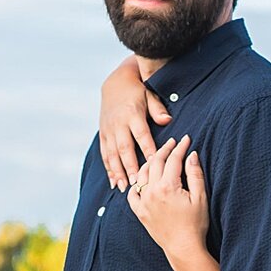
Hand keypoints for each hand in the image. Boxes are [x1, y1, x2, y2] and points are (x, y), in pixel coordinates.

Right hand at [101, 56, 172, 189]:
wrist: (116, 83)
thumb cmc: (138, 91)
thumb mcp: (150, 96)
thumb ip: (158, 109)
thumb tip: (167, 120)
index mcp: (132, 114)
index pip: (141, 134)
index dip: (147, 149)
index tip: (153, 164)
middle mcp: (118, 123)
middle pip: (124, 148)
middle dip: (130, 166)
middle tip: (136, 183)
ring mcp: (109, 130)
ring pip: (112, 154)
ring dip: (117, 172)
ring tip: (123, 187)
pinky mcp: (103, 134)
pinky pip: (105, 154)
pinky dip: (109, 169)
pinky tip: (114, 182)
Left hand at [126, 135, 208, 262]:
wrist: (183, 248)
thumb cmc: (195, 225)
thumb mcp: (200, 197)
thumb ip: (195, 174)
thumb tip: (191, 155)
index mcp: (168, 186)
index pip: (173, 159)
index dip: (180, 147)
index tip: (186, 139)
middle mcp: (152, 192)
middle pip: (156, 162)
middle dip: (165, 149)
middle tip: (172, 142)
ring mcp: (143, 202)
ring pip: (142, 174)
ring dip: (150, 162)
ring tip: (158, 156)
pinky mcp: (139, 212)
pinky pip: (132, 193)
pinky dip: (136, 184)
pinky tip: (142, 180)